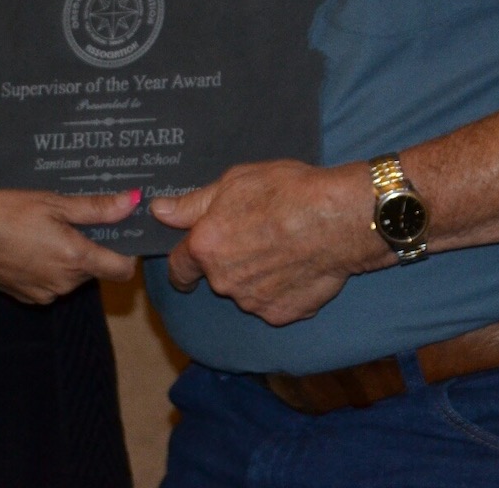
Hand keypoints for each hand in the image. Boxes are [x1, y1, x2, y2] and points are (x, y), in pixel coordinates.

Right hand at [0, 188, 140, 303]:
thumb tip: (132, 202)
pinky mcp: (26, 296)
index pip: (122, 269)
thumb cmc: (6, 211)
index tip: (119, 232)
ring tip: (45, 230)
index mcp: (75, 259)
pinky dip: (47, 267)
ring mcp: (43, 293)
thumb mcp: (53, 203)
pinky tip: (29, 245)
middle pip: (96, 270)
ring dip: (68, 258)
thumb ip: (96, 209)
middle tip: (72, 220)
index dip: (126, 251)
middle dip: (91, 248)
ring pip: (72, 277)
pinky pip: (50, 284)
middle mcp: (63, 284)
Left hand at [151, 161, 387, 324]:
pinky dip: (282, 289)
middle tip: (258, 235)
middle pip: (217, 277)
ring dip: (257, 275)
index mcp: (205, 247)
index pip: (178, 269)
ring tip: (285, 247)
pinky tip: (300, 265)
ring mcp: (253, 302)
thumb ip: (192, 204)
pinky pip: (274, 303)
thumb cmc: (288, 192)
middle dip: (230, 261)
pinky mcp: (283, 314)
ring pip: (246, 291)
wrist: (339, 219)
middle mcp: (224, 281)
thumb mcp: (234, 183)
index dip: (183, 264)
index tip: (189, 263)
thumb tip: (159, 211)